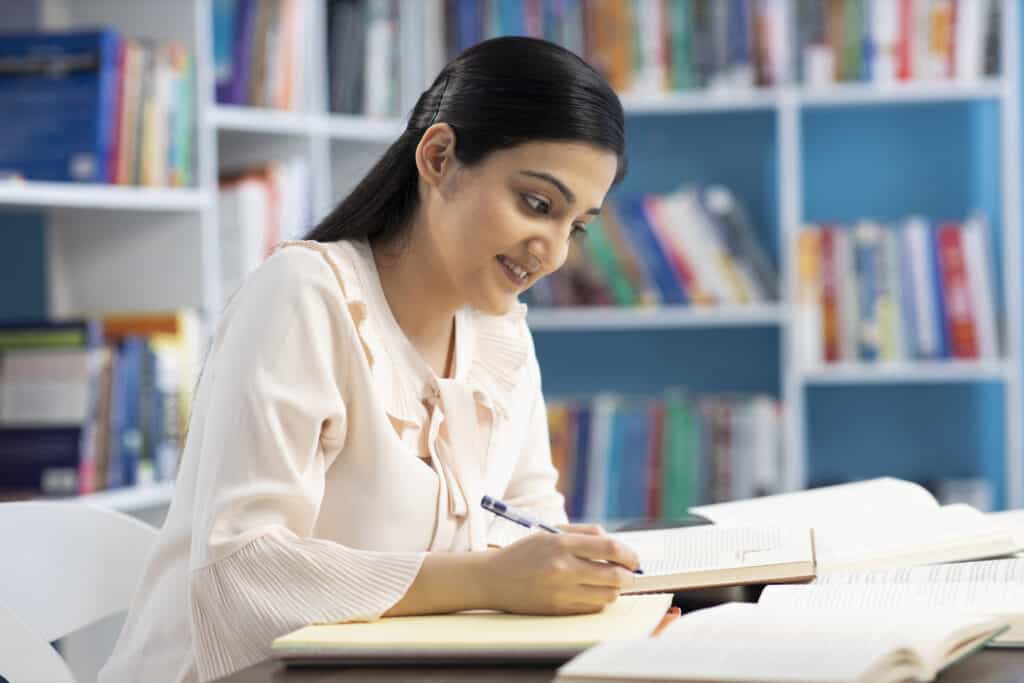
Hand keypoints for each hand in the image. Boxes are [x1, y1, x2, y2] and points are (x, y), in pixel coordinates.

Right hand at [481, 525, 640, 614]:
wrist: (494, 578)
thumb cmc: (526, 552)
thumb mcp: (552, 532)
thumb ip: (585, 533)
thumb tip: (615, 544)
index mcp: (562, 544)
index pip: (609, 549)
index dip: (629, 554)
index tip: (634, 559)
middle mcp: (563, 569)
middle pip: (614, 576)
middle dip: (628, 575)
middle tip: (629, 573)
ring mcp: (561, 592)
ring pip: (608, 596)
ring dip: (615, 589)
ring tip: (608, 582)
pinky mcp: (559, 610)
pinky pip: (593, 608)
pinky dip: (599, 600)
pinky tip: (592, 592)